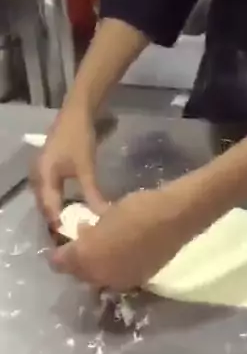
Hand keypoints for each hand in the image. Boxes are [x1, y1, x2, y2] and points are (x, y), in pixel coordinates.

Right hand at [32, 105, 102, 226]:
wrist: (77, 112)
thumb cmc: (80, 139)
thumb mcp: (86, 168)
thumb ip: (92, 193)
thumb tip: (102, 216)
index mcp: (43, 177)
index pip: (49, 209)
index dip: (59, 225)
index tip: (73, 240)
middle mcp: (37, 176)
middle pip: (44, 206)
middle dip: (57, 221)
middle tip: (74, 237)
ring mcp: (40, 171)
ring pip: (47, 198)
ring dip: (58, 211)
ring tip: (74, 225)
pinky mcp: (48, 167)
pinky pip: (50, 190)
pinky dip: (59, 200)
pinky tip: (72, 207)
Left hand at [50, 181, 204, 290]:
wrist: (175, 219)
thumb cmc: (137, 209)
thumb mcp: (106, 214)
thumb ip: (89, 231)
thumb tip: (83, 235)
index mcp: (86, 257)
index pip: (59, 262)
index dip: (61, 252)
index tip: (67, 240)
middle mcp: (100, 276)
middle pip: (79, 274)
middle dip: (80, 261)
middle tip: (87, 242)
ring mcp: (121, 281)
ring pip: (100, 278)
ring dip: (99, 266)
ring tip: (108, 246)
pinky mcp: (139, 282)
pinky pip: (119, 277)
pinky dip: (117, 267)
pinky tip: (126, 252)